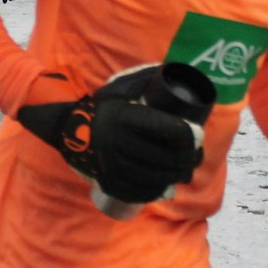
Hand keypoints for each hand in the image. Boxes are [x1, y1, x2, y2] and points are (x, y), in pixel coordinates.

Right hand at [15, 76, 202, 203]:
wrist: (69, 132)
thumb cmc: (105, 110)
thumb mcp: (122, 92)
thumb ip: (146, 84)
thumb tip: (178, 75)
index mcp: (126, 117)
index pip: (170, 130)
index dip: (191, 135)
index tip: (199, 134)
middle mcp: (118, 142)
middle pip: (168, 157)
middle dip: (190, 158)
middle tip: (196, 155)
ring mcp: (112, 165)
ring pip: (157, 177)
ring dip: (177, 176)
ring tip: (185, 171)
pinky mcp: (109, 182)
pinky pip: (140, 192)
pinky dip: (157, 192)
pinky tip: (166, 187)